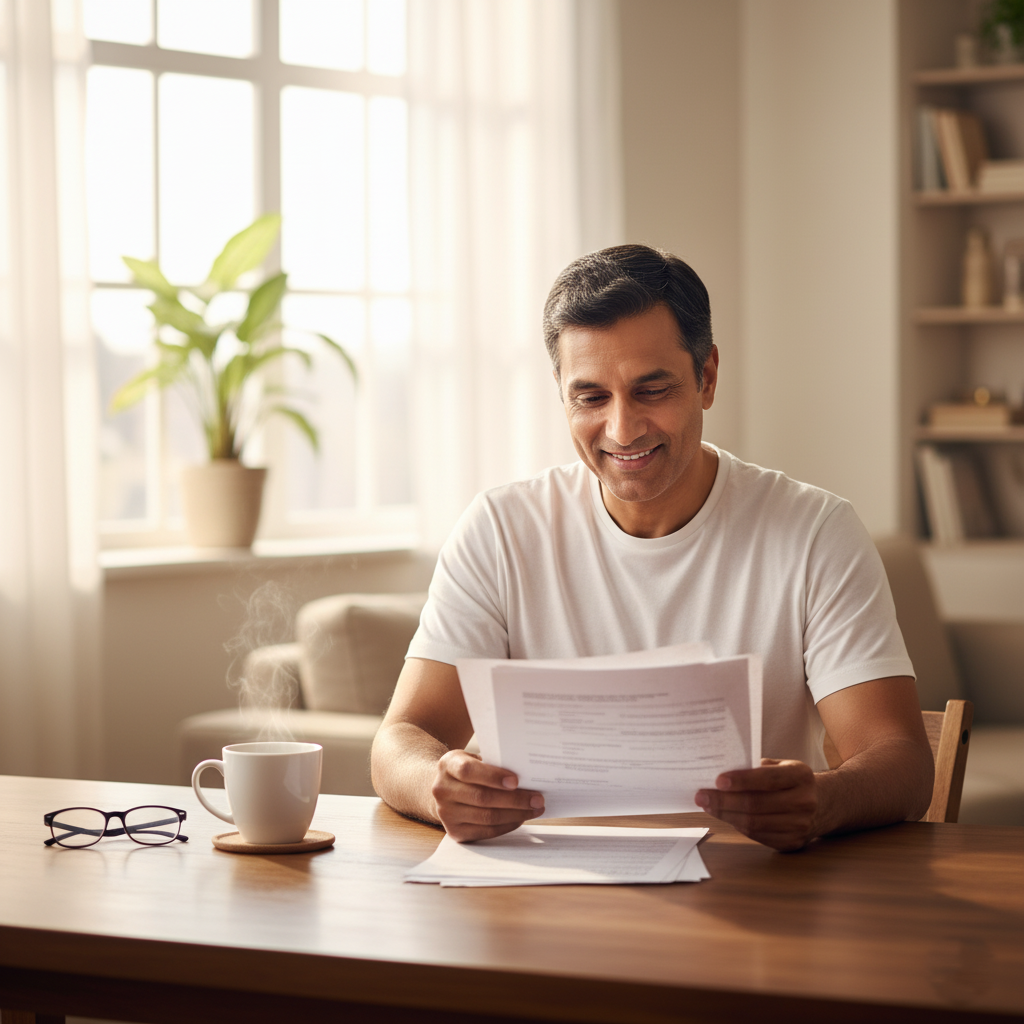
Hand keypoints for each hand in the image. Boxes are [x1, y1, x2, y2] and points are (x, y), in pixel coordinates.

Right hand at [431, 750, 544, 842]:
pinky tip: (520, 818)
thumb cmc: (467, 770)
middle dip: (515, 799)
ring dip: (516, 814)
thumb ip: (492, 763)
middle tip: (538, 798)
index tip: (516, 781)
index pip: (469, 771)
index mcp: (447, 765)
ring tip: (535, 809)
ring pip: (487, 817)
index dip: (493, 776)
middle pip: (482, 797)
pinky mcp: (455, 832)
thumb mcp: (473, 758)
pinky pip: (486, 831)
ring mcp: (446, 813)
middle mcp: (442, 790)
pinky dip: (507, 825)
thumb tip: (527, 775)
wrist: (444, 788)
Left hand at [695, 758, 817, 851]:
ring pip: (754, 823)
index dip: (741, 780)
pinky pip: (758, 836)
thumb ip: (757, 767)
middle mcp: (804, 801)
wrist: (823, 804)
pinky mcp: (792, 842)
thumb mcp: (781, 765)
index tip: (718, 780)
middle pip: (756, 804)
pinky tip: (724, 816)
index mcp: (801, 776)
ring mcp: (800, 825)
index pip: (767, 778)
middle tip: (702, 796)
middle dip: (724, 801)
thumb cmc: (791, 780)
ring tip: (708, 806)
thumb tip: (721, 772)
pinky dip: (737, 825)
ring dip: (726, 815)